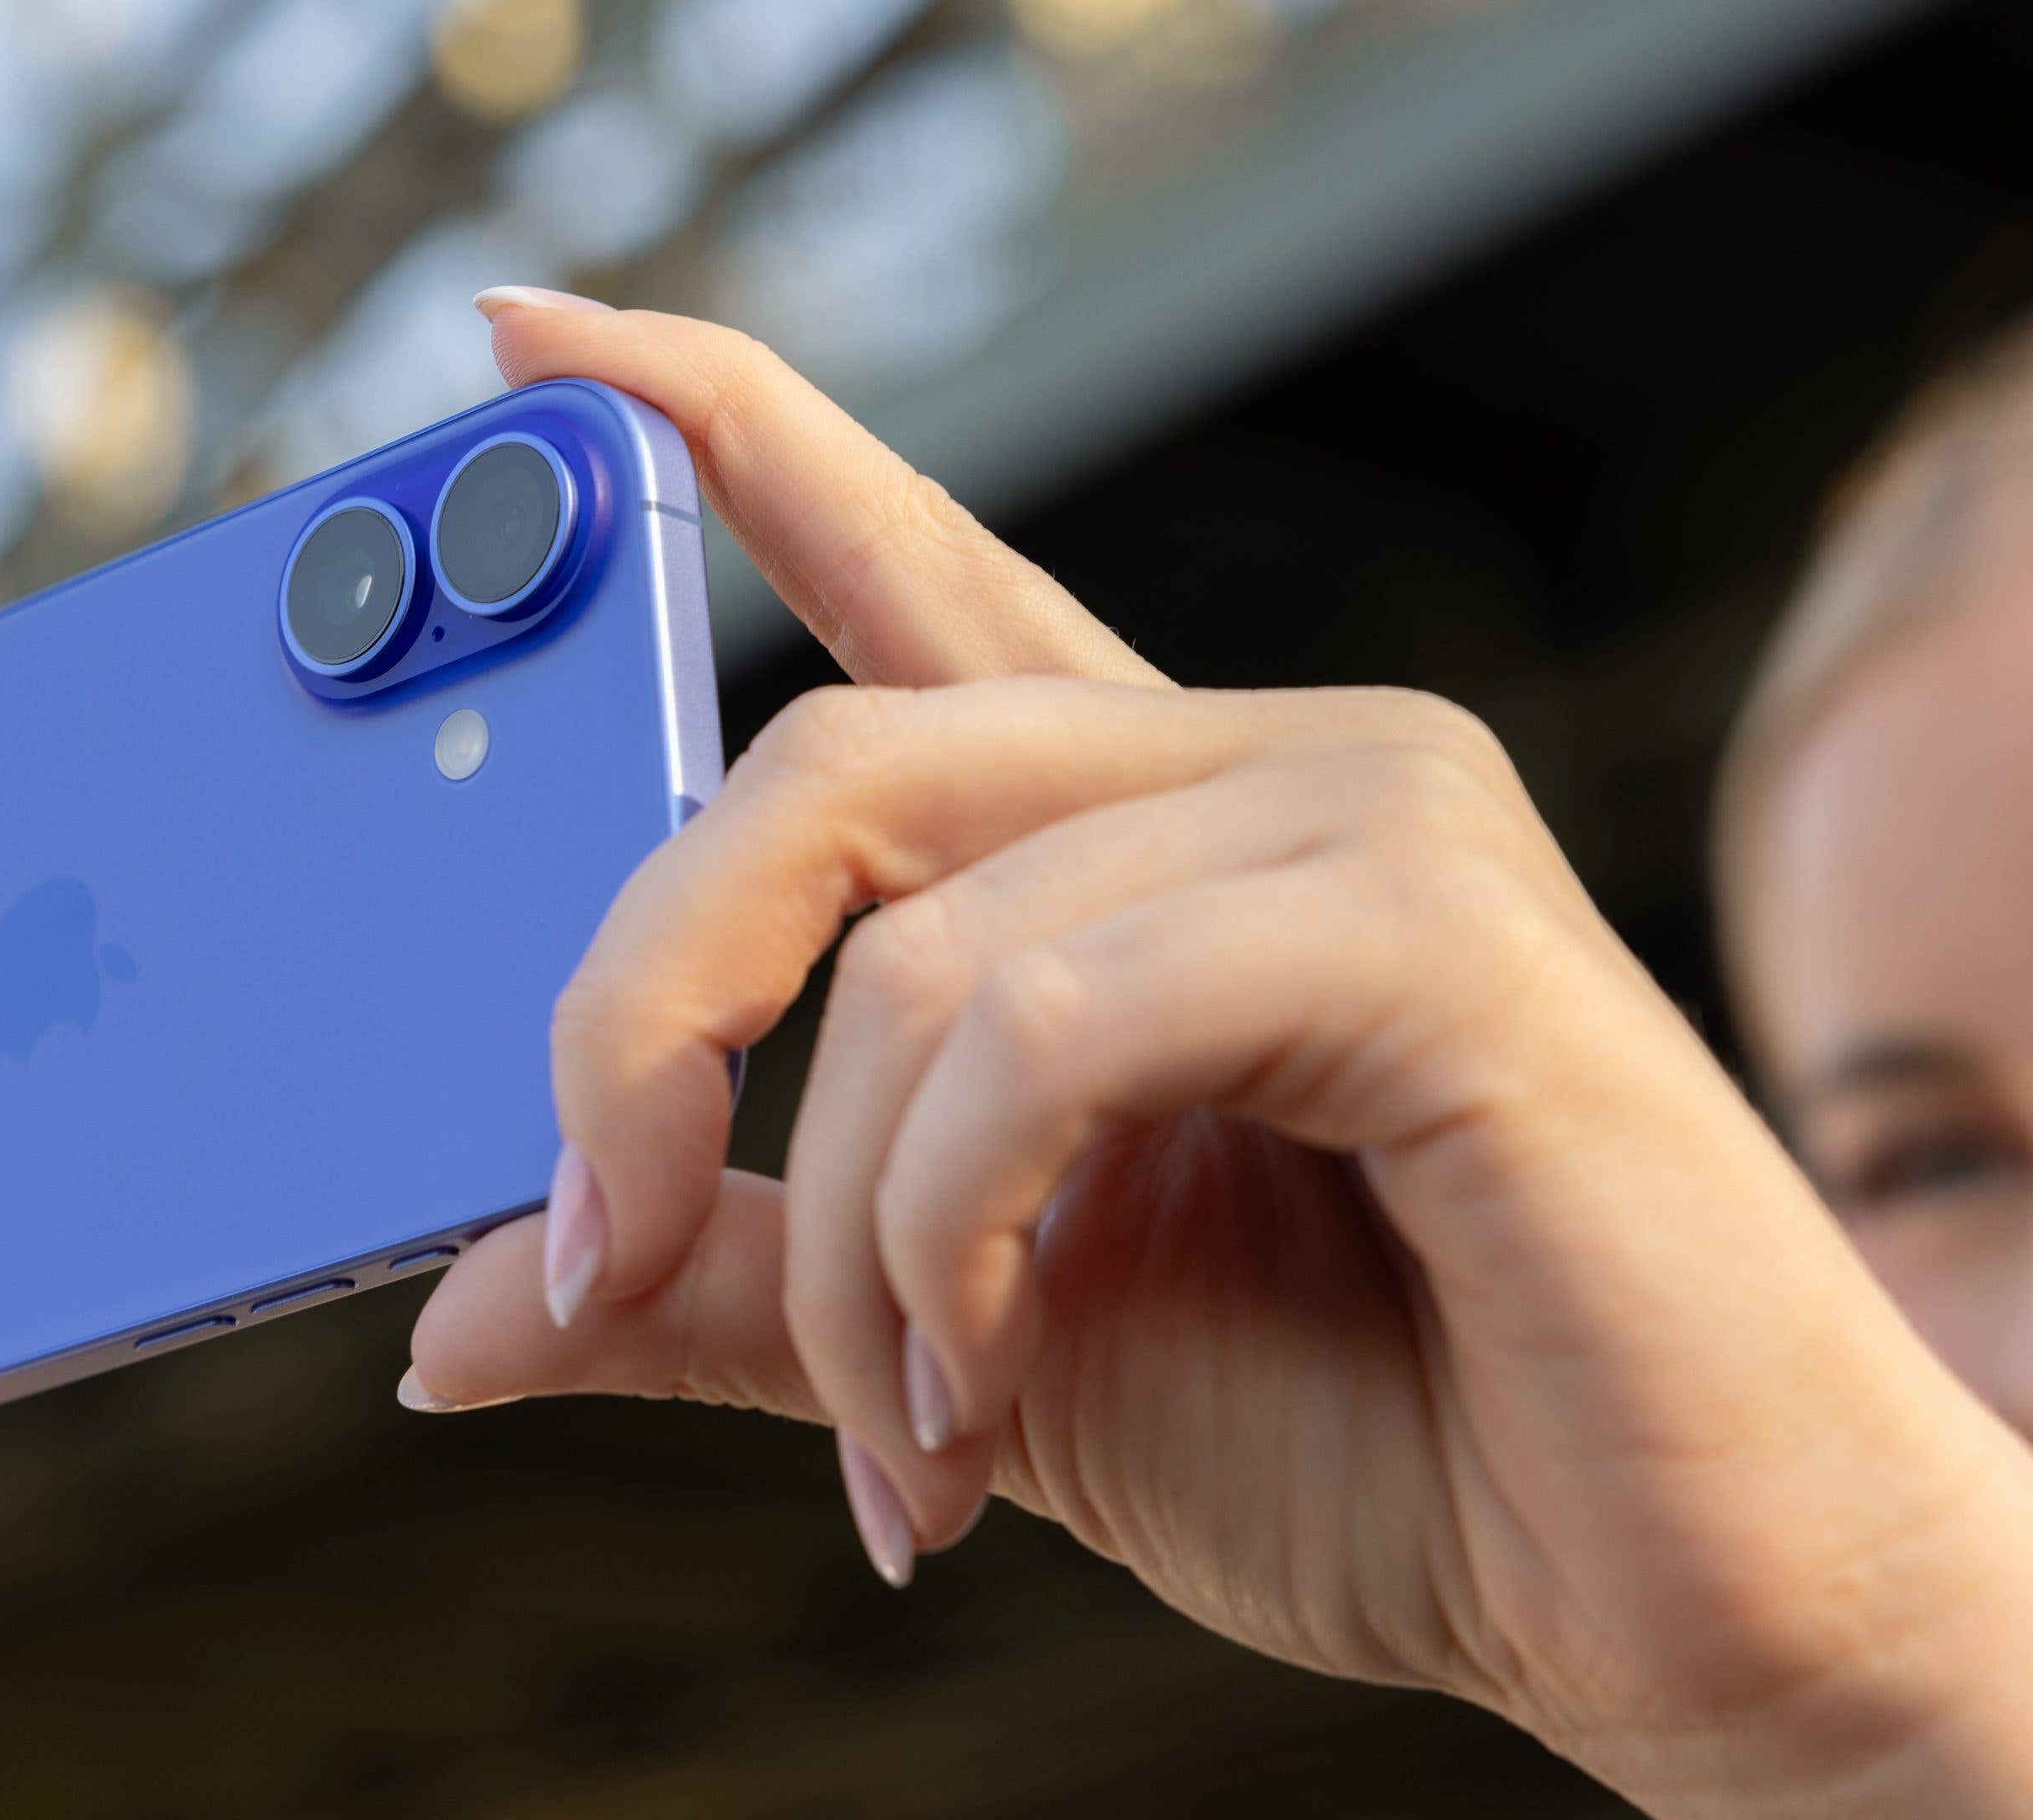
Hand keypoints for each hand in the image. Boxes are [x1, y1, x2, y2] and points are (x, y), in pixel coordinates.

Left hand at [410, 295, 2032, 1814]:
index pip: (898, 563)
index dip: (711, 425)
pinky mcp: (1430, 921)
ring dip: (855, 1246)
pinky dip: (958, 1239)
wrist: (1672, 1603)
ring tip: (913, 1438)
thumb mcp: (960, 1345)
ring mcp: (1358, 810)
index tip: (524, 333)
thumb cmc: (1368, 1445)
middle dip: (643, 1022)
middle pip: (822, 765)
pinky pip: (1044, 1024)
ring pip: (919, 944)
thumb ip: (737, 1284)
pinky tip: (989, 1397)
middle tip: (591, 1246)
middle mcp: (1247, 764)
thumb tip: (456, 1322)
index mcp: (1135, 826)